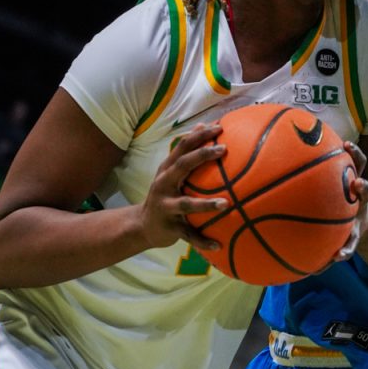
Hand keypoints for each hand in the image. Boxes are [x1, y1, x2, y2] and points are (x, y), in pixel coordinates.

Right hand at [139, 123, 227, 252]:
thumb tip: (204, 124)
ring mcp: (166, 206)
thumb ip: (186, 152)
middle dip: (202, 156)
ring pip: (186, 204)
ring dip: (206, 204)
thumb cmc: (165, 194)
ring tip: (226, 203)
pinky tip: (218, 245)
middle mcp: (163, 185)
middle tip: (223, 150)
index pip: (182, 146)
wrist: (141, 225)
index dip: (199, 135)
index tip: (219, 127)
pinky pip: (188, 235)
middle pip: (182, 166)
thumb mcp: (171, 172)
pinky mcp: (169, 227)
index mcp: (166, 169)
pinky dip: (203, 240)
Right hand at [325, 140, 367, 266]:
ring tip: (347, 146)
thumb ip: (320, 258)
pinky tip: (332, 135)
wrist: (357, 217)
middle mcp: (357, 204)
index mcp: (353, 225)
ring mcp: (355, 186)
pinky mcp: (351, 169)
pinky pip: (348, 155)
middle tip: (358, 185)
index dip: (347, 248)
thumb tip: (300, 274)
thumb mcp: (331, 244)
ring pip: (361, 168)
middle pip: (367, 194)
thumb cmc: (337, 231)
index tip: (340, 257)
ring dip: (357, 158)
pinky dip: (344, 147)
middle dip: (365, 190)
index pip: (353, 237)